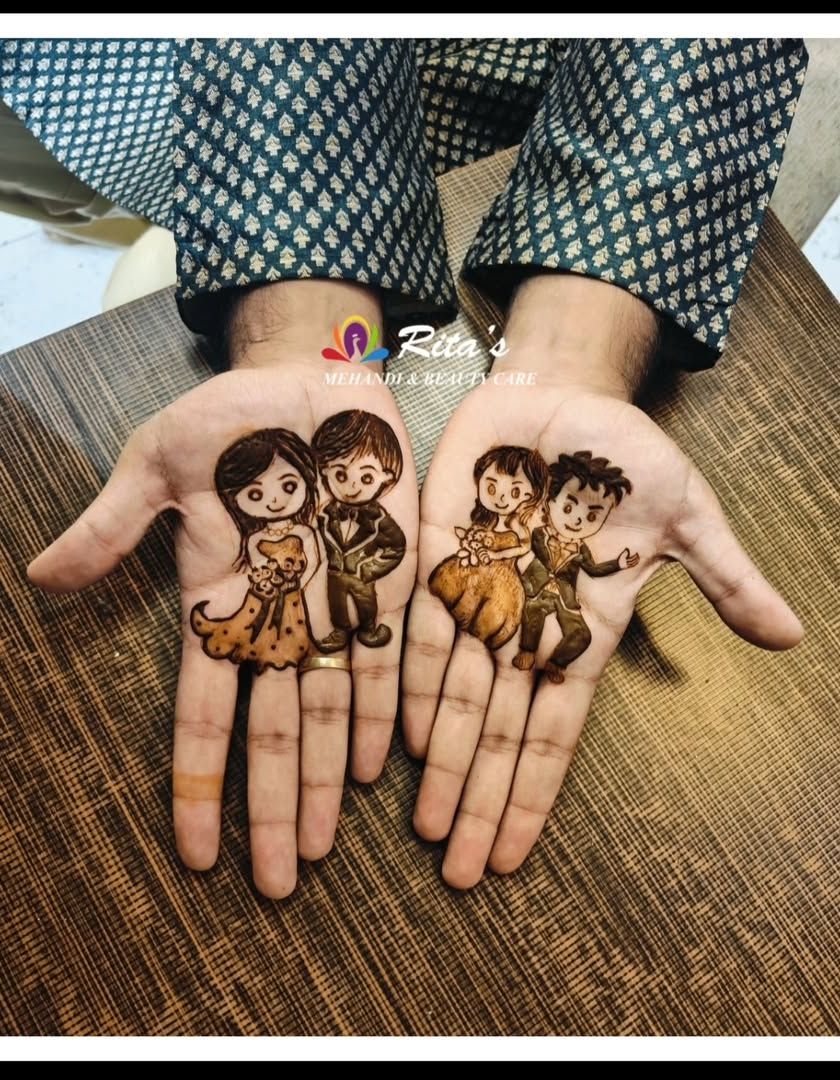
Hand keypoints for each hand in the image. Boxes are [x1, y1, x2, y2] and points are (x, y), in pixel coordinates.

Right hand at [28, 282, 417, 897]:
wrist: (306, 378)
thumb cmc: (227, 417)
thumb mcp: (155, 464)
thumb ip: (111, 525)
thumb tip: (39, 575)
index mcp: (214, 602)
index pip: (203, 712)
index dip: (201, 784)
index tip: (195, 855)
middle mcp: (275, 620)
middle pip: (274, 732)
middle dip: (274, 807)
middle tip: (281, 886)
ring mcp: (331, 604)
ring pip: (330, 710)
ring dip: (329, 781)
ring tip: (327, 849)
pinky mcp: (384, 577)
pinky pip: (387, 655)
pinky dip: (386, 708)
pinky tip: (387, 765)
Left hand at [402, 275, 801, 888]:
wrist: (567, 391)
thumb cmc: (627, 454)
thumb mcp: (687, 513)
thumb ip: (724, 577)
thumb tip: (792, 638)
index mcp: (583, 625)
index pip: (556, 726)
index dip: (536, 790)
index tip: (513, 854)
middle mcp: (526, 623)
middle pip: (501, 728)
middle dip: (481, 797)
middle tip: (459, 870)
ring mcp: (480, 590)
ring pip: (458, 693)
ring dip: (444, 761)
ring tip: (427, 827)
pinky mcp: (438, 550)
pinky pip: (422, 625)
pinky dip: (414, 680)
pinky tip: (402, 737)